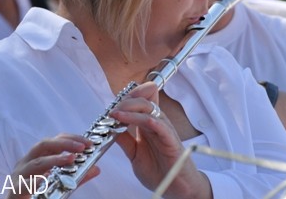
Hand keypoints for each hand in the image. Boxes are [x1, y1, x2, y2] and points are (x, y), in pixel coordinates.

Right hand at [6, 134, 100, 198]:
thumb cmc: (37, 194)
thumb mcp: (60, 183)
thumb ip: (77, 177)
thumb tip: (96, 169)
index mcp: (37, 158)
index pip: (54, 141)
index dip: (71, 138)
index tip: (87, 142)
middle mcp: (27, 162)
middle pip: (43, 145)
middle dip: (63, 144)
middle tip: (81, 148)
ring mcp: (20, 175)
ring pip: (36, 162)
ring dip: (54, 160)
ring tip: (70, 159)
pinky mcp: (15, 190)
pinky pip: (25, 184)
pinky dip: (37, 181)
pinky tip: (47, 180)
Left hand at [110, 82, 210, 198]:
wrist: (176, 188)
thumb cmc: (158, 170)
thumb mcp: (135, 154)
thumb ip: (125, 140)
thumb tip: (109, 128)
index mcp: (148, 124)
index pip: (139, 101)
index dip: (127, 97)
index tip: (112, 103)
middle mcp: (157, 123)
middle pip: (142, 101)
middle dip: (125, 101)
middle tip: (111, 110)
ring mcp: (164, 129)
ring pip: (149, 109)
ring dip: (130, 109)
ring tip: (116, 114)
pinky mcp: (170, 140)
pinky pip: (160, 125)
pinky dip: (147, 120)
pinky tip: (134, 120)